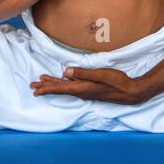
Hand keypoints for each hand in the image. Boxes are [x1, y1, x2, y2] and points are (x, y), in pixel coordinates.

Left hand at [30, 66, 150, 105]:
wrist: (130, 92)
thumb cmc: (117, 82)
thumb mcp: (101, 75)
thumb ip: (83, 73)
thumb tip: (65, 72)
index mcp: (82, 88)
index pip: (60, 88)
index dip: (47, 88)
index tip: (35, 90)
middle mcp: (82, 91)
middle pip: (60, 89)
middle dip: (46, 87)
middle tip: (33, 87)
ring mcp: (86, 91)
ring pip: (65, 88)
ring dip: (54, 85)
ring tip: (42, 83)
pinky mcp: (91, 88)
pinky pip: (73, 86)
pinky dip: (65, 83)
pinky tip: (63, 80)